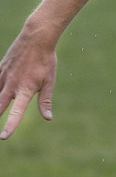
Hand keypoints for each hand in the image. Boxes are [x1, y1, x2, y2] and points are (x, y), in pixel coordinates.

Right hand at [0, 22, 56, 139]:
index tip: (4, 136)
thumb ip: (45, 101)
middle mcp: (11, 84)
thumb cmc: (45, 62)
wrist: (36, 39)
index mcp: (24, 90)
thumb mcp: (49, 82)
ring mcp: (3, 75)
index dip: (10, 125)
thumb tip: (48, 118)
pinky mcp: (0, 68)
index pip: (16, 112)